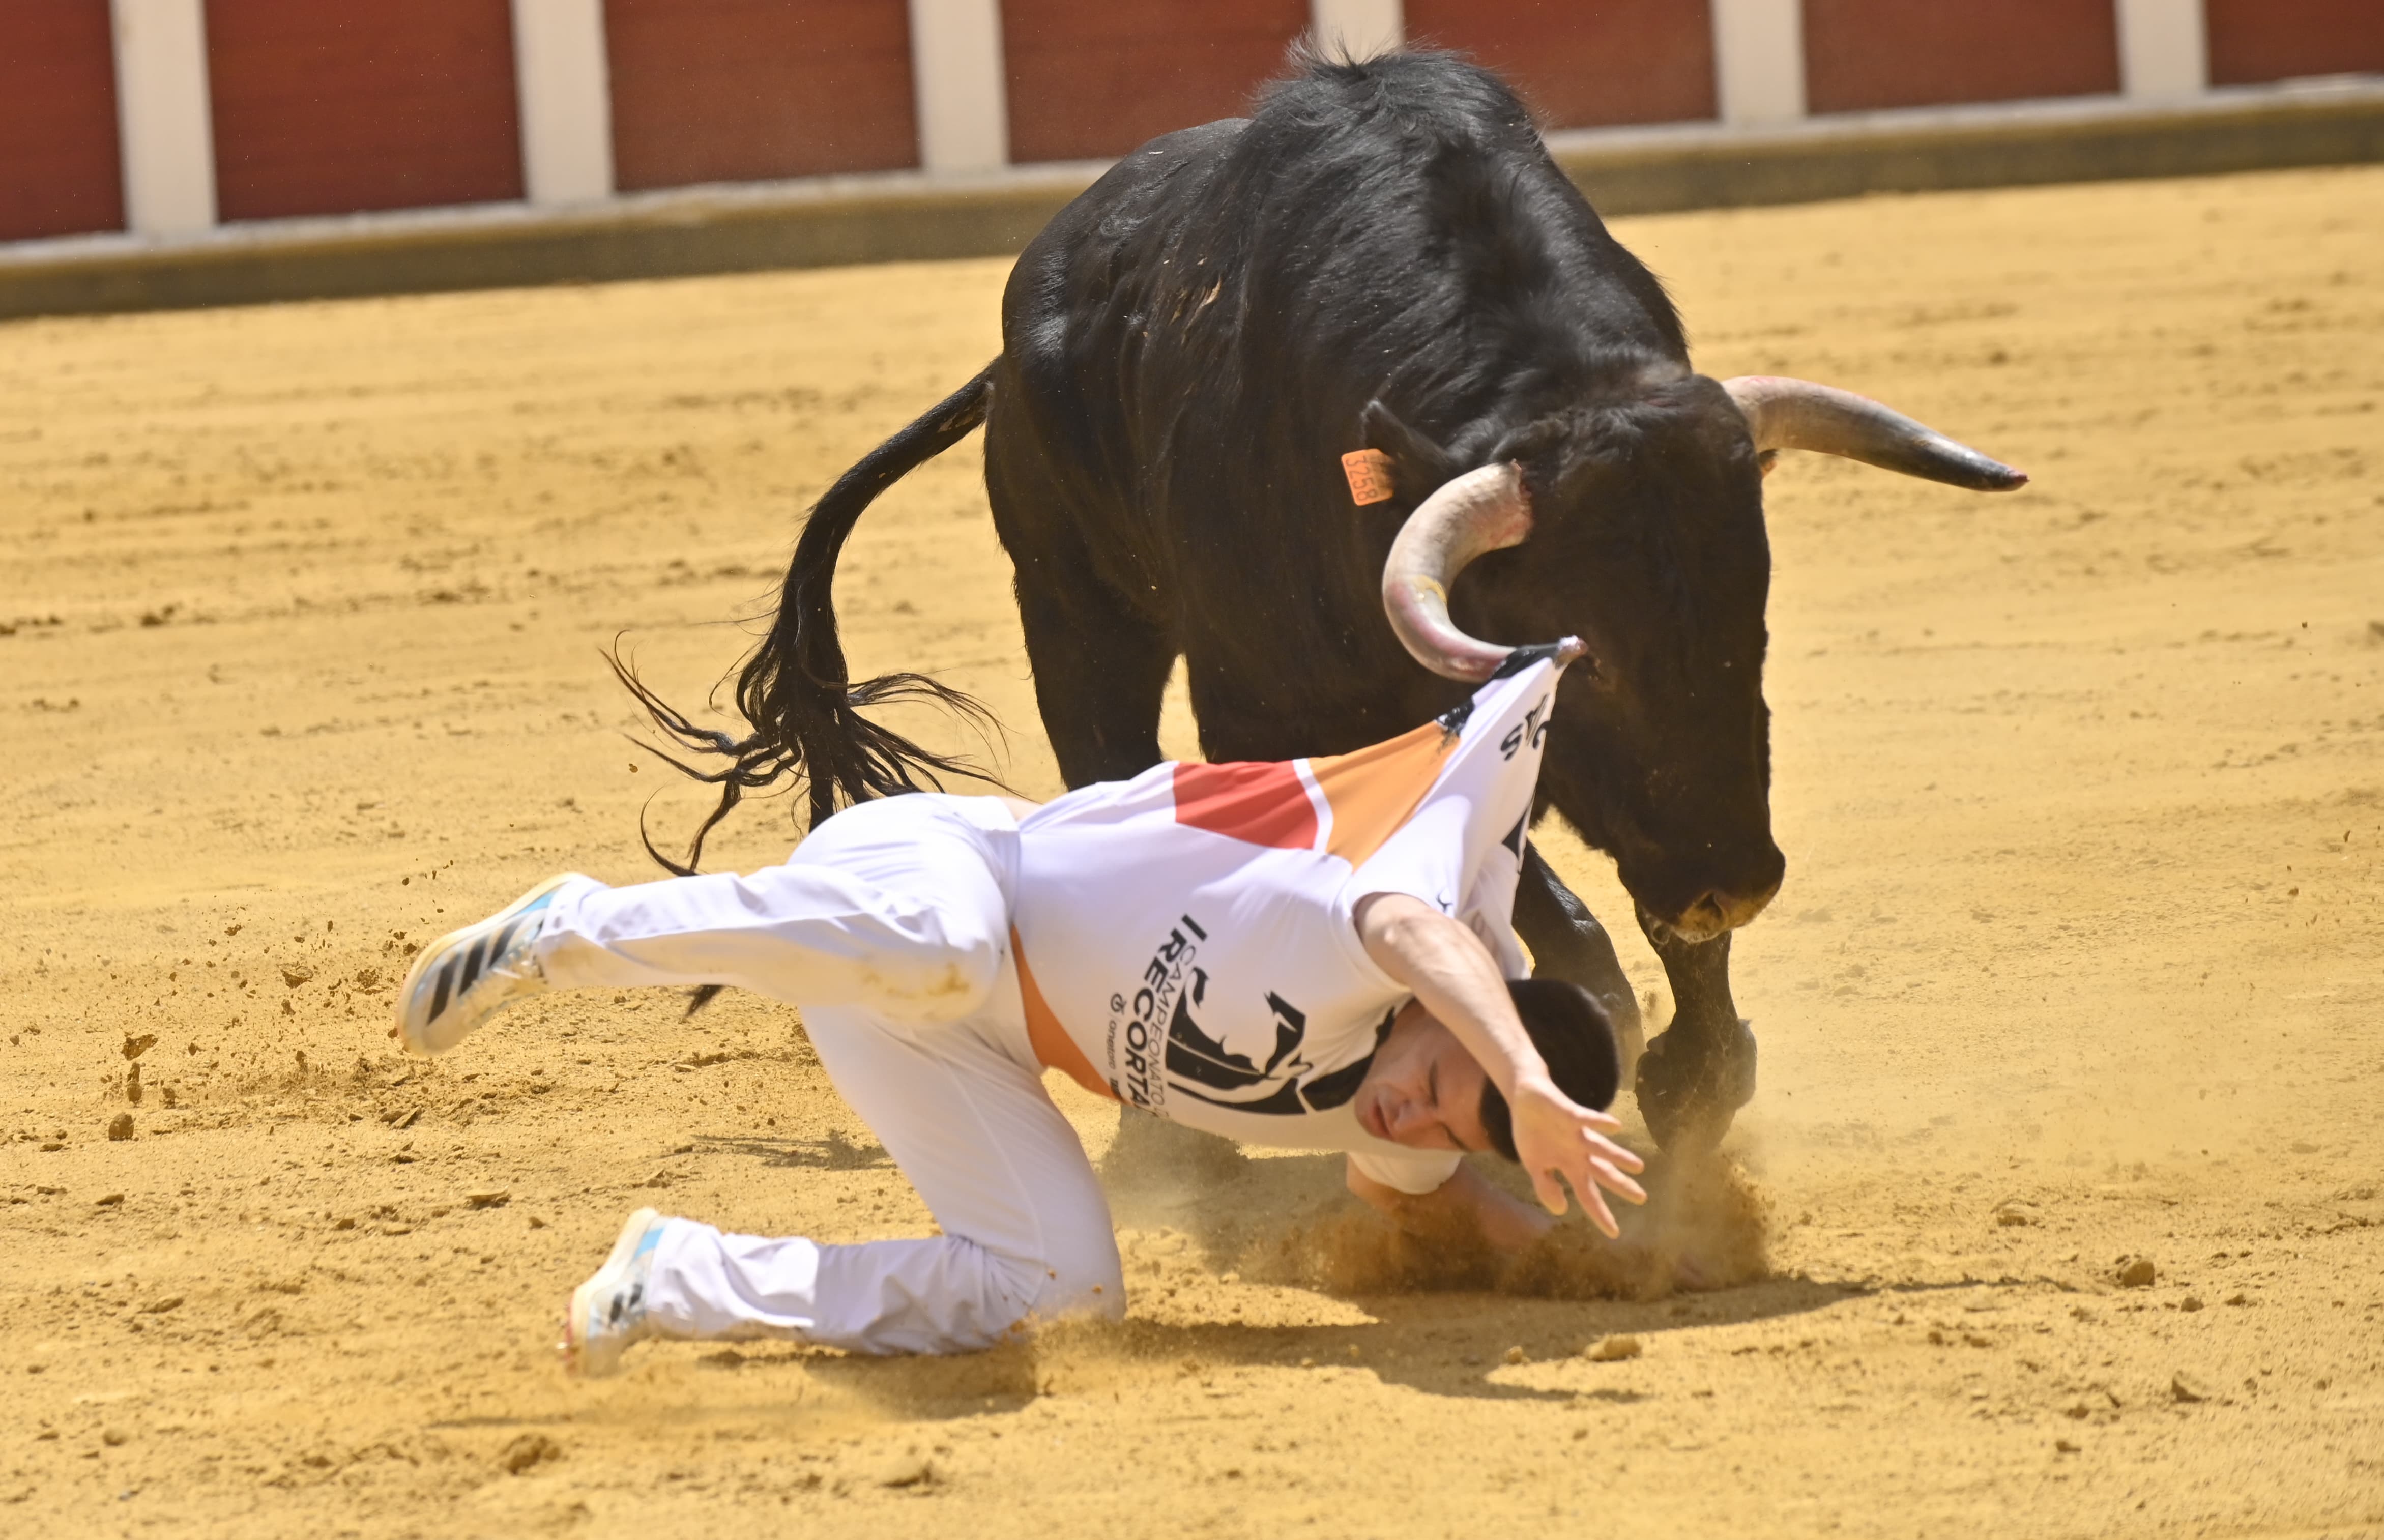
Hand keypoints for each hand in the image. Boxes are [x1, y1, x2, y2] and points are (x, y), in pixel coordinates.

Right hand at [1507, 1078, 1646, 1236]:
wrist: (1525, 1096)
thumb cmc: (1532, 1131)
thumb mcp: (1533, 1164)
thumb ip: (1545, 1187)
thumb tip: (1562, 1211)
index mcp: (1570, 1166)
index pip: (1588, 1195)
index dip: (1600, 1213)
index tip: (1614, 1234)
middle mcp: (1579, 1152)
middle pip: (1603, 1172)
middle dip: (1621, 1185)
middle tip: (1642, 1198)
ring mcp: (1576, 1133)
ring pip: (1601, 1147)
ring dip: (1618, 1157)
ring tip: (1639, 1167)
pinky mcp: (1569, 1113)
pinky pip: (1586, 1119)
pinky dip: (1599, 1123)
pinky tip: (1615, 1127)